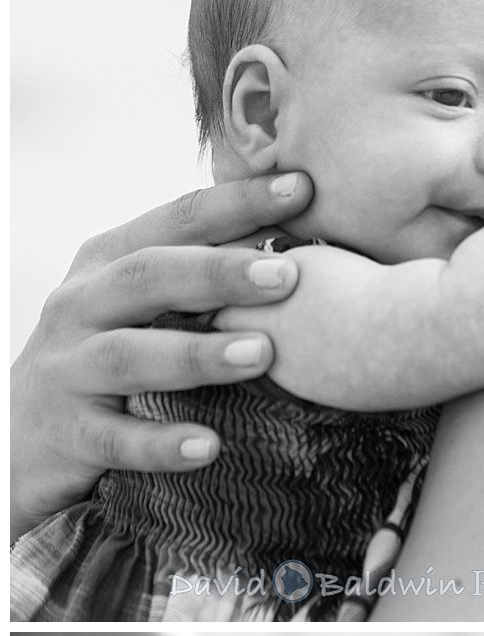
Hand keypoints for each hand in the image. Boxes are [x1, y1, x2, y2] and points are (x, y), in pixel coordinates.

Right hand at [11, 173, 314, 537]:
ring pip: (127, 355)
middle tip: (290, 275)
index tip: (304, 188)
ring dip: (195, 353)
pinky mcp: (65, 434)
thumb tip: (303, 235)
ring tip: (261, 354)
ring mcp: (66, 369)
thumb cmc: (109, 350)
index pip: (177, 221)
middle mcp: (80, 306)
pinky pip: (113, 439)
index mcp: (109, 262)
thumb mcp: (143, 300)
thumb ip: (206, 268)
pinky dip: (159, 443)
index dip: (237, 202)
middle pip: (147, 278)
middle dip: (218, 272)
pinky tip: (209, 447)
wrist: (21, 436)